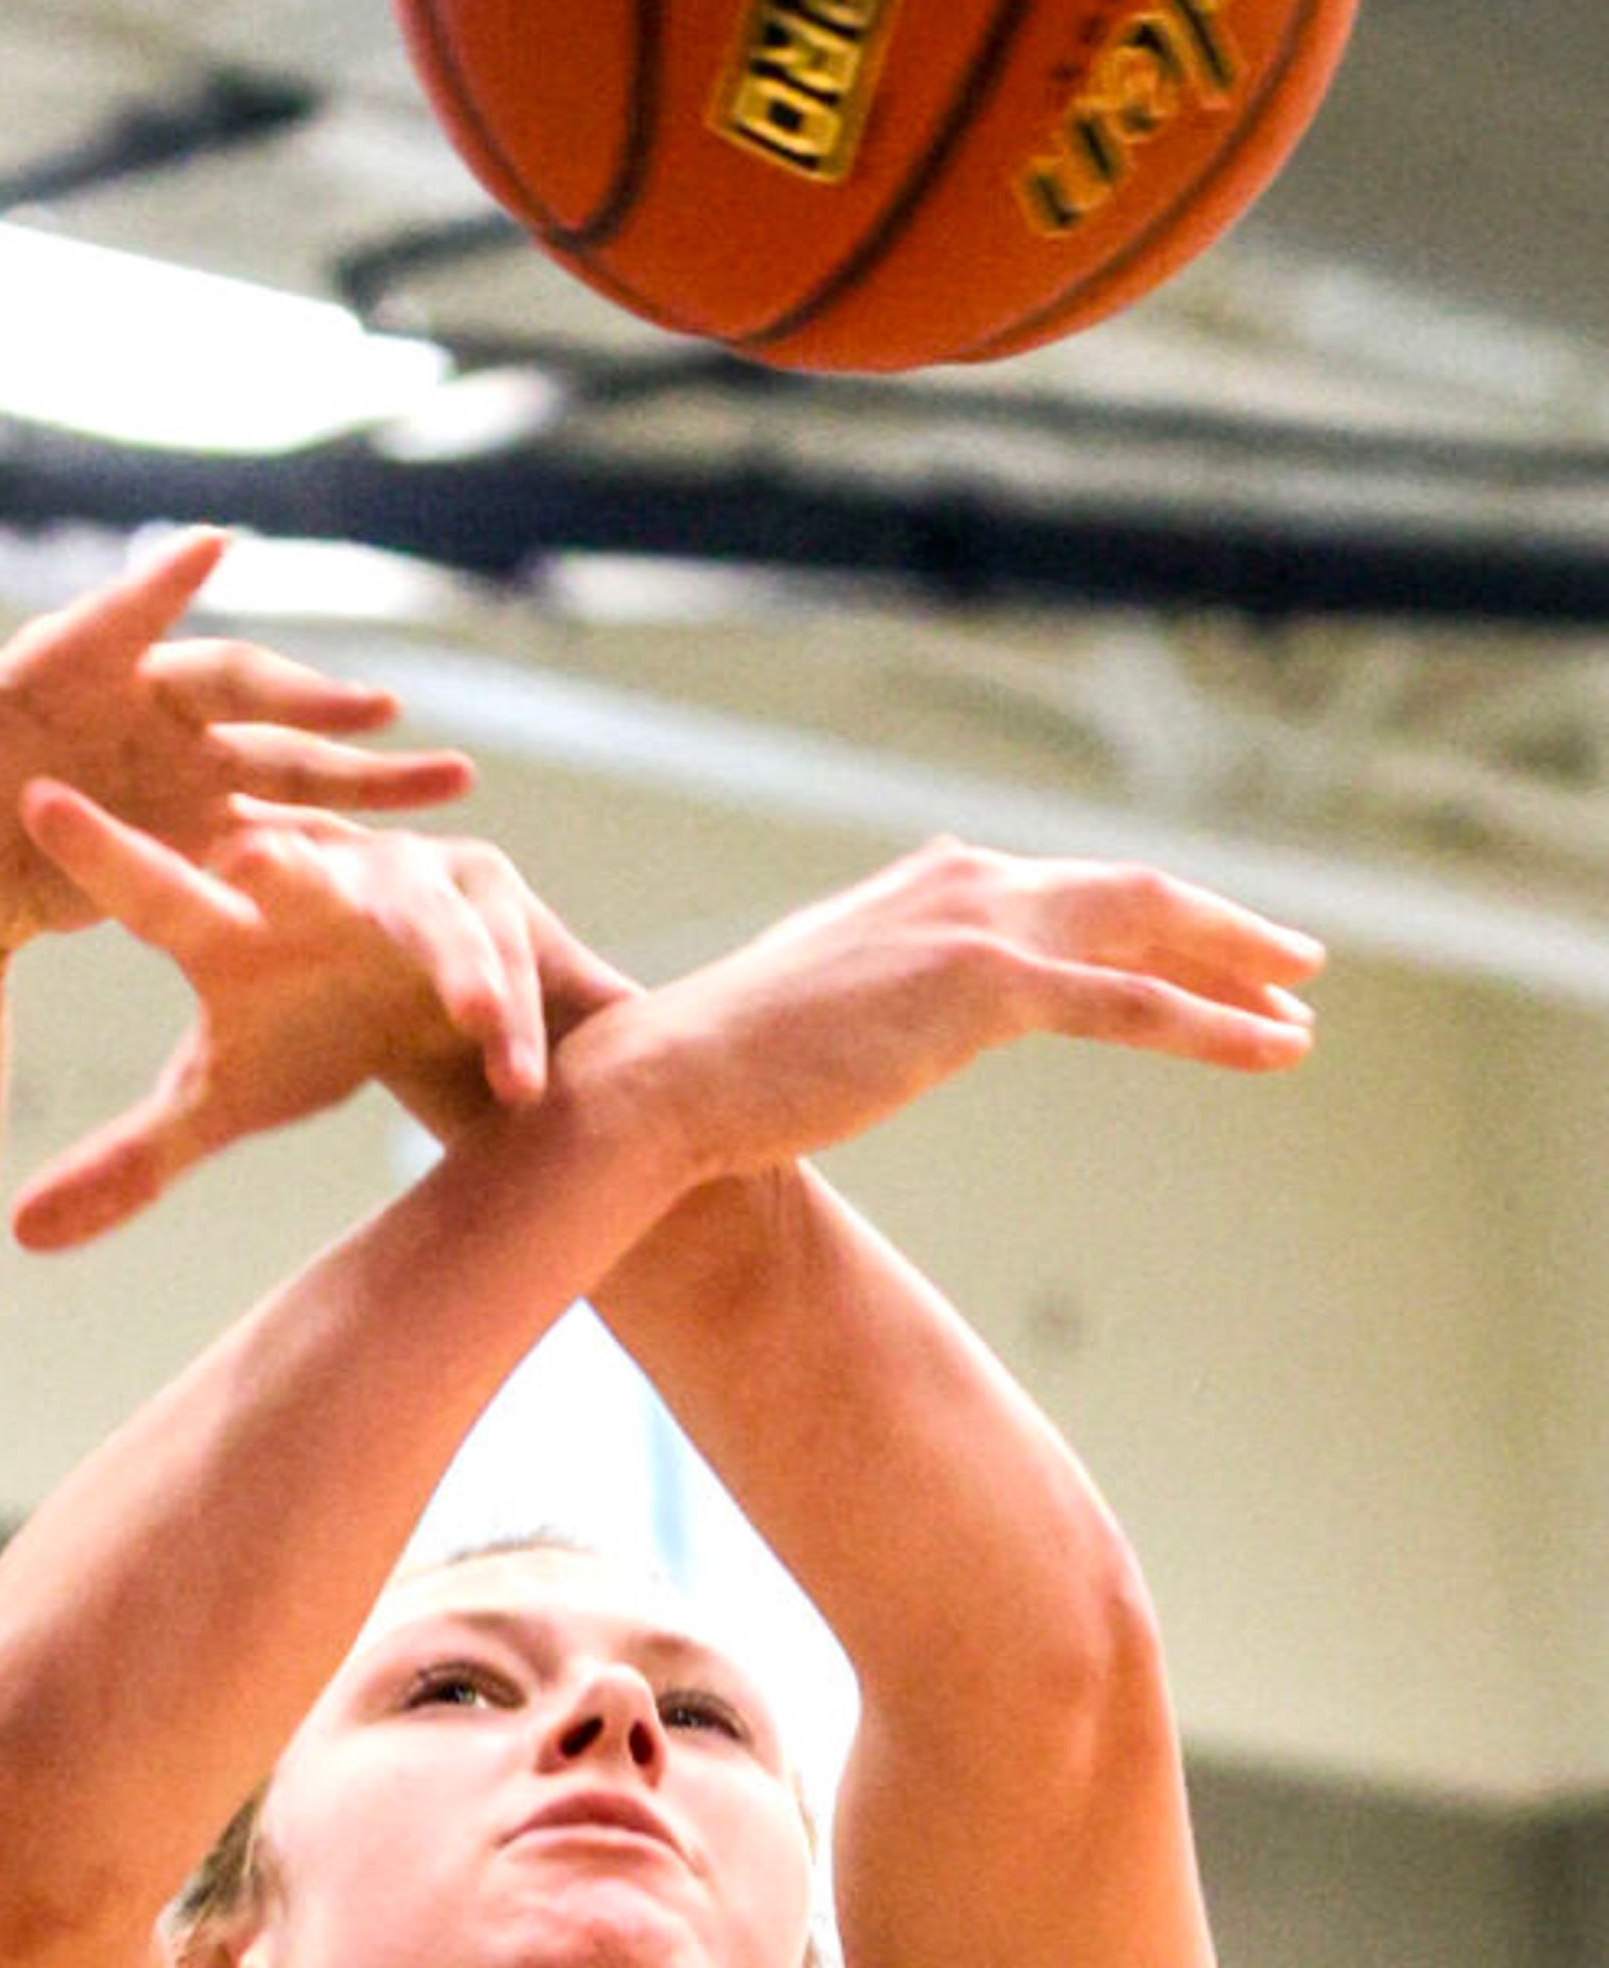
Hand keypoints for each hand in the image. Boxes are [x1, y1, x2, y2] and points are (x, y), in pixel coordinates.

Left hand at [0, 526, 472, 970]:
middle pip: (240, 690)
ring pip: (283, 766)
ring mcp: (171, 774)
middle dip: (310, 696)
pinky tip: (411, 861)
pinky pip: (271, 842)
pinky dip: (333, 847)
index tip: (211, 546)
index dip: (161, 586)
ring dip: (362, 772)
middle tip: (378, 706)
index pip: (123, 617)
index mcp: (68, 666)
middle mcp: (138, 706)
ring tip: (453, 777)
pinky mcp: (183, 841)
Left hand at [2, 789, 623, 1247]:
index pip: (151, 888)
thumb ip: (134, 1160)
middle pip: (294, 867)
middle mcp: (314, 883)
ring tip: (458, 1008)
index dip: (100, 853)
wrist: (435, 1007)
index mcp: (229, 919)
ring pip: (423, 918)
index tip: (36, 803)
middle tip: (247, 852)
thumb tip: (21, 1236)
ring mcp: (409, 884)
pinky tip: (516, 1082)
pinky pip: (504, 960)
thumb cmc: (319, 1035)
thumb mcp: (227, 1101)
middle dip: (281, 858)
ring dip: (446, 964)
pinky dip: (509, 1022)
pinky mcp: (492, 902)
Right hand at [513, 838, 1319, 1190]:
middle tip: (1292, 965)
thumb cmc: (724, 1072)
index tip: (1208, 957)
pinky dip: (1213, 1024)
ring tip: (1300, 1007)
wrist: (668, 1083)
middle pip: (1125, 896)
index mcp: (926, 889)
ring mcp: (975, 928)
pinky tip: (1274, 1047)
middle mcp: (961, 884)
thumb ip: (879, 992)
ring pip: (1145, 935)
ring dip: (1236, 968)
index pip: (1065, 894)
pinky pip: (1129, 1003)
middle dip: (1218, 929)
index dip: (1150, 926)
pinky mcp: (983, 987)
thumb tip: (891, 1020)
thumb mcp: (818, 1010)